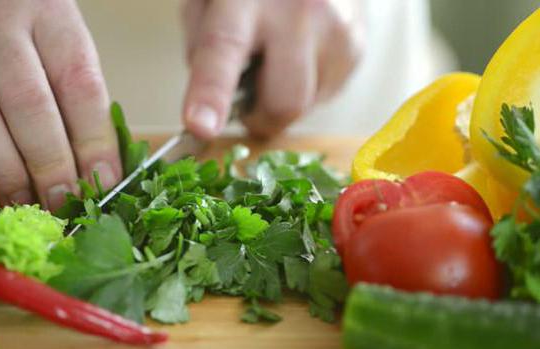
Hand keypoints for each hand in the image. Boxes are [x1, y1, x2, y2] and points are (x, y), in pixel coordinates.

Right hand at [0, 0, 120, 209]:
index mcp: (46, 15)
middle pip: (28, 103)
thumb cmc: (16, 30)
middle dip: (50, 164)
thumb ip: (77, 96)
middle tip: (64, 202)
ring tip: (24, 201)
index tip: (103, 182)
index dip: (95, 140)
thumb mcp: (57, 41)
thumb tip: (100, 172)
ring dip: (4, 170)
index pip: (78, 83)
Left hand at [181, 0, 363, 138]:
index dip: (211, 94)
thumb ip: (200, 44)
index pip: (224, 49)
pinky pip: (324, 97)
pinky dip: (305, 90)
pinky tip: (299, 57)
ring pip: (305, 107)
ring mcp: (337, 31)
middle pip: (284, 101)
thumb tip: (208, 102)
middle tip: (245, 104)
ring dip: (283, 100)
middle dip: (259, 117)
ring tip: (277, 61)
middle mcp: (299, 13)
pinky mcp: (356, 49)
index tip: (200, 126)